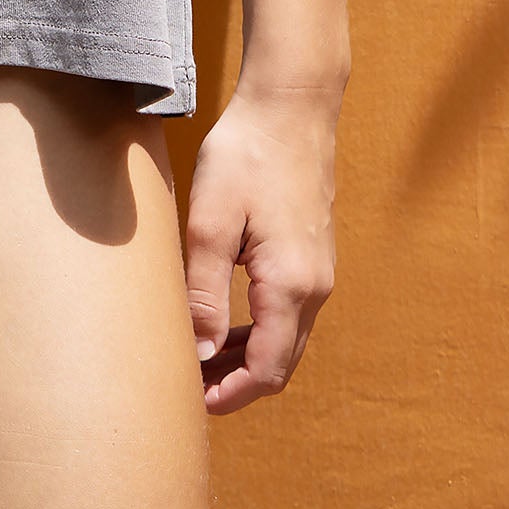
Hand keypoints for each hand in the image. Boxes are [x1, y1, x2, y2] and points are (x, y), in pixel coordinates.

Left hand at [183, 76, 338, 415]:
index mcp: (291, 285)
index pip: (267, 370)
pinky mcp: (314, 256)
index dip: (231, 396)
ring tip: (202, 359)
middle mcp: (315, 287)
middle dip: (238, 384)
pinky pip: (290, 314)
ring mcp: (319, 272)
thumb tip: (202, 354)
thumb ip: (204, 292)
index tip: (193, 403)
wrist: (290, 106)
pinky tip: (227, 322)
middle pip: (281, 363)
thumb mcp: (210, 222)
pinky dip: (261, 331)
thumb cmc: (246, 155)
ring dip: (248, 359)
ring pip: (287, 340)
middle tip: (189, 386)